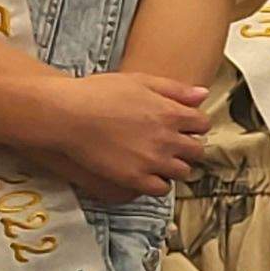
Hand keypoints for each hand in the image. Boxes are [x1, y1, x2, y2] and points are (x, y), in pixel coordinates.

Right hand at [34, 71, 209, 200]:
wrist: (66, 115)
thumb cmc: (99, 93)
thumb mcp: (140, 81)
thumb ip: (175, 89)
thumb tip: (203, 95)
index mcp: (171, 113)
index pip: (203, 125)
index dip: (194, 126)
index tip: (183, 127)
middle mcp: (168, 139)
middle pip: (197, 151)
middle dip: (188, 147)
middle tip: (173, 145)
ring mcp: (152, 161)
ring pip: (182, 172)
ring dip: (175, 166)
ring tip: (161, 161)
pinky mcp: (134, 178)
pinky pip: (161, 189)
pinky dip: (159, 184)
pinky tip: (149, 175)